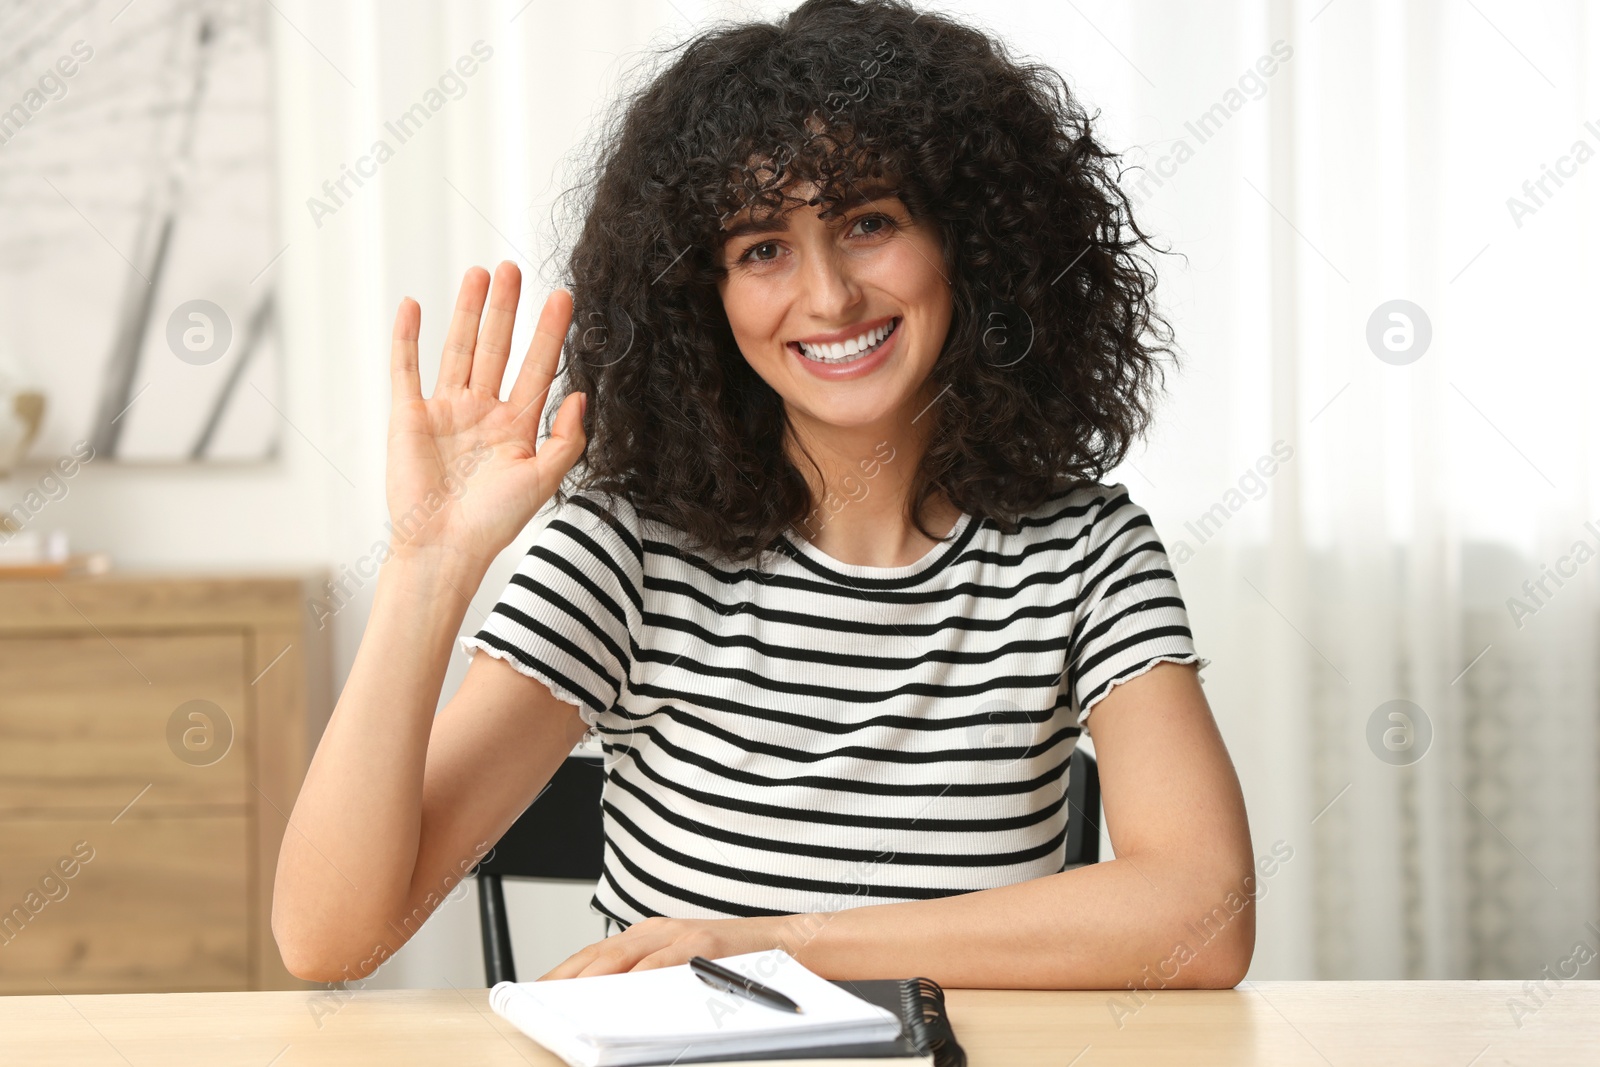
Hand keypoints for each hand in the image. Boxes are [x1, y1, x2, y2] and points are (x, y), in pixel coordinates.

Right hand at [386, 262, 585, 571]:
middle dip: (506, 309)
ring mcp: (445, 411)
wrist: (443, 548)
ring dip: (467, 311)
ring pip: (458, 349)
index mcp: (516, 426)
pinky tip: (413, 306)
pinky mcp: (409, 417)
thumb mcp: (543, 480)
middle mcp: (482, 412)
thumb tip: (580, 394)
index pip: (538, 367)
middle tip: (513, 268)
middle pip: (497, 348)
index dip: (550, 332)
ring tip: (479, 273)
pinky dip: (407, 338)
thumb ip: (566, 438)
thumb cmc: (494, 523)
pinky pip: (406, 369)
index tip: (563, 296)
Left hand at [538, 916, 792, 979]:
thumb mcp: (683, 966)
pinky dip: (642, 977)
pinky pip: (665, 962)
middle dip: (568, 977)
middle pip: (601, 953)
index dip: (565, 971)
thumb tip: (613, 1007)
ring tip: (568, 999)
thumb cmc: (733, 961)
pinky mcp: (703, 943)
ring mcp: (681, 934)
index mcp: (650, 935)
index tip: (539, 991)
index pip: (596, 953)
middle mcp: (659, 930)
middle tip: (541, 999)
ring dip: (595, 978)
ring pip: (626, 955)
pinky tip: (625, 992)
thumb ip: (650, 978)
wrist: (785, 942)